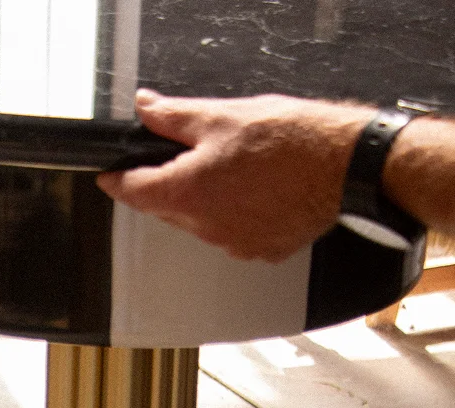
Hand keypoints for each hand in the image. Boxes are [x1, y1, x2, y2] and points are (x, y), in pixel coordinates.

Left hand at [97, 91, 372, 262]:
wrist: (344, 166)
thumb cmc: (291, 141)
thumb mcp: (222, 116)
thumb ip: (174, 117)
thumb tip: (146, 109)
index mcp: (188, 192)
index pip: (134, 192)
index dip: (118, 180)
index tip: (110, 175)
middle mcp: (205, 227)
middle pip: (167, 208)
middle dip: (168, 183)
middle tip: (189, 156)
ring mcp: (233, 244)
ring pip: (200, 222)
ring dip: (205, 200)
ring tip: (236, 169)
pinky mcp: (260, 251)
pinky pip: (233, 234)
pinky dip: (236, 215)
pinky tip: (257, 191)